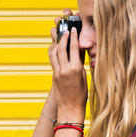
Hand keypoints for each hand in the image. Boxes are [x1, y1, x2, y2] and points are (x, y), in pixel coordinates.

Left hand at [48, 9, 86, 123]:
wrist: (70, 108)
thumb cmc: (81, 94)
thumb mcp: (84, 76)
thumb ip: (80, 63)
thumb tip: (78, 51)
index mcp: (76, 69)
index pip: (73, 48)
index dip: (73, 36)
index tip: (74, 29)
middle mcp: (65, 69)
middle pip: (61, 47)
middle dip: (63, 36)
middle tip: (65, 29)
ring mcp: (57, 72)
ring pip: (53, 52)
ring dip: (56, 43)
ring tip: (59, 37)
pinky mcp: (53, 75)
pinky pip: (52, 60)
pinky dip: (53, 52)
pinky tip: (56, 48)